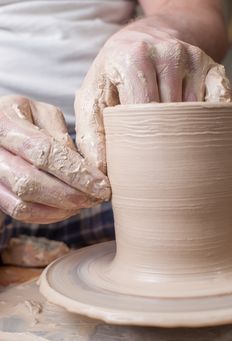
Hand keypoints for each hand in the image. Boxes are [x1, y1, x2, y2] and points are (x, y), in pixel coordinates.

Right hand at [0, 96, 109, 223]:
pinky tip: (67, 209)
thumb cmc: (27, 117)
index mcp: (5, 121)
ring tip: (84, 203)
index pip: (44, 152)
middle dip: (69, 195)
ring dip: (59, 209)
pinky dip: (46, 215)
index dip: (76, 173)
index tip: (102, 185)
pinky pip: (18, 212)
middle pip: (29, 182)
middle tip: (96, 198)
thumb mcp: (45, 115)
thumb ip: (63, 138)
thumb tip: (88, 170)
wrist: (0, 126)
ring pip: (22, 203)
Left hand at [75, 21, 231, 172]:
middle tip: (153, 154)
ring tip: (168, 136)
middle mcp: (167, 53)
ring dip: (183, 130)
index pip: (144, 111)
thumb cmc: (112, 76)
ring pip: (195, 112)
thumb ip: (91, 137)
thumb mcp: (92, 101)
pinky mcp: (212, 66)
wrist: (138, 42)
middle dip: (162, 139)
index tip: (138, 157)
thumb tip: (103, 176)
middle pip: (171, 114)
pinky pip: (218, 103)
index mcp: (133, 58)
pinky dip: (207, 121)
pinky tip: (193, 127)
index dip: (142, 139)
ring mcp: (193, 58)